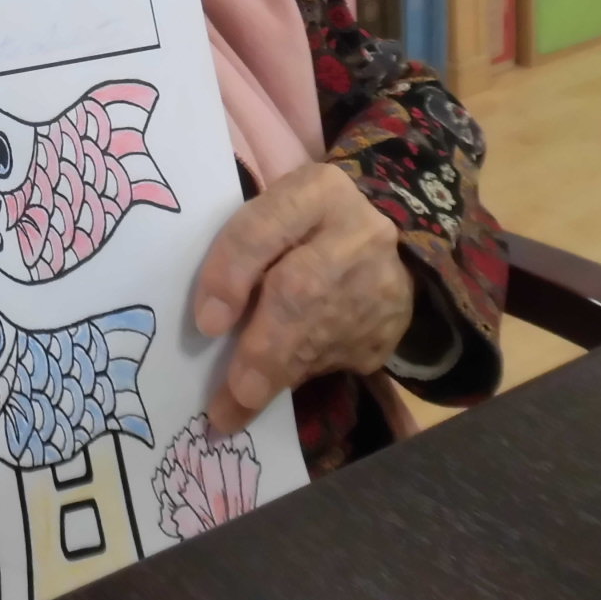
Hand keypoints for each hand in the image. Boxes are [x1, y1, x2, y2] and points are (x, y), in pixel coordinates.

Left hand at [193, 163, 412, 433]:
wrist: (374, 241)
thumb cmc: (297, 228)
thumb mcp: (271, 217)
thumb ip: (242, 252)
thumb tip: (208, 323)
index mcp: (316, 190)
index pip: (265, 228)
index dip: (232, 275)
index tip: (207, 324)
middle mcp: (358, 230)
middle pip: (303, 291)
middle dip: (264, 349)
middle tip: (234, 393)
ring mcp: (383, 278)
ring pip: (323, 335)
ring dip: (277, 375)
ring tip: (236, 409)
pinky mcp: (393, 322)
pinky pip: (342, 356)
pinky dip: (302, 375)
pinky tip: (277, 387)